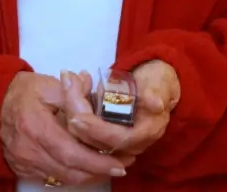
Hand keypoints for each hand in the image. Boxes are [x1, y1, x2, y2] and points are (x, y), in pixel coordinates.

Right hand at [0, 72, 131, 185]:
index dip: (97, 162)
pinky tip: (87, 167)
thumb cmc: (19, 92)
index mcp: (36, 127)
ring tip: (108, 167)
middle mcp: (30, 151)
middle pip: (70, 172)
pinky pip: (53, 178)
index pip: (71, 152)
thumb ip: (72, 90)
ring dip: (88, 175)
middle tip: (121, 166)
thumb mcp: (46, 85)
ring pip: (63, 178)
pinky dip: (73, 174)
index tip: (119, 162)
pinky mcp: (24, 170)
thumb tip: (94, 88)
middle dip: (99, 172)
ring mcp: (25, 163)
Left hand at [61, 61, 180, 158]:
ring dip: (72, 112)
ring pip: (86, 138)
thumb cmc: (158, 82)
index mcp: (145, 133)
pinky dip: (75, 111)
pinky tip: (70, 88)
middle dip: (77, 118)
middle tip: (66, 87)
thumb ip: (156, 93)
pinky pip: (84, 131)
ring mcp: (116, 142)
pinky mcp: (105, 136)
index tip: (77, 117)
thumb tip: (156, 104)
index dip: (96, 130)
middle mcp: (130, 144)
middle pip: (96, 141)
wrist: (156, 85)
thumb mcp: (160, 83)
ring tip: (68, 83)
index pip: (116, 139)